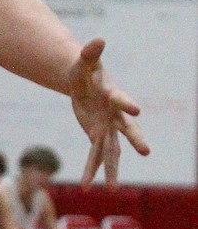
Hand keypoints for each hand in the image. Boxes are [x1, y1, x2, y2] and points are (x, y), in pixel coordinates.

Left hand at [69, 38, 149, 184]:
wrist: (83, 81)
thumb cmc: (85, 69)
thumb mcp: (83, 60)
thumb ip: (90, 52)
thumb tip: (98, 39)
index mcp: (112, 94)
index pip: (120, 99)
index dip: (126, 103)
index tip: (136, 108)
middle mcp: (114, 115)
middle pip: (127, 128)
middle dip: (135, 138)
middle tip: (145, 150)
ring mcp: (107, 127)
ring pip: (112, 150)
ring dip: (111, 168)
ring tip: (112, 189)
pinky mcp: (96, 134)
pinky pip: (95, 155)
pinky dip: (92, 170)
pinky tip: (89, 186)